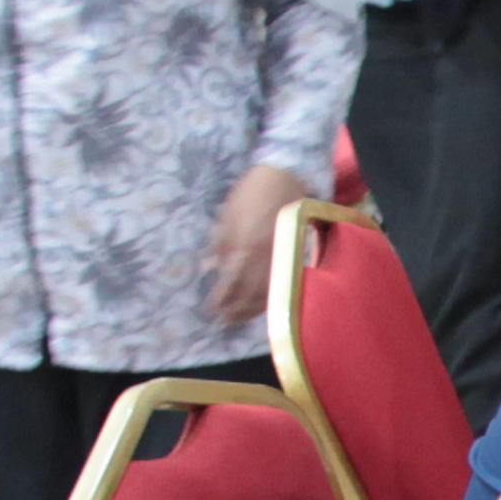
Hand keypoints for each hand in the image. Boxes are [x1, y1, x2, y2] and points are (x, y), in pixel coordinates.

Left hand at [204, 164, 300, 325]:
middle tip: (223, 323)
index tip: (211, 310)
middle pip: (249, 293)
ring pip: (267, 291)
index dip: (220, 299)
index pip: (230, 283)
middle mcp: (262, 257)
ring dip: (252, 309)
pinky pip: (282, 282)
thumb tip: (208, 268)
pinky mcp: (292, 253)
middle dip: (235, 310)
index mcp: (243, 246)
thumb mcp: (226, 215)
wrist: (285, 176)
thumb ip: (219, 243)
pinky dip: (271, 296)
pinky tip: (263, 304)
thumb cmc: (250, 192)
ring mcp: (280, 256)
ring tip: (240, 320)